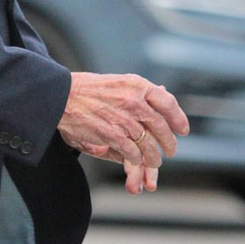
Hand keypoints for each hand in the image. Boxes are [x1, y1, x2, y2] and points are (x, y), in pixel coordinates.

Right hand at [58, 73, 188, 170]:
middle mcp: (133, 100)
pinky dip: (136, 159)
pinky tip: (137, 161)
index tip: (183, 129)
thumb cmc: (88, 89)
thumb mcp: (119, 82)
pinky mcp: (112, 135)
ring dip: (153, 156)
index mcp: (136, 84)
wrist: (61, 96)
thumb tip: (163, 91)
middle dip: (168, 142)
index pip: (167, 102)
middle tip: (171, 150)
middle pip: (161, 126)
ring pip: (148, 143)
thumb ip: (140, 91)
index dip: (178, 118)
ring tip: (155, 161)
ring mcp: (123, 119)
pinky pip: (132, 152)